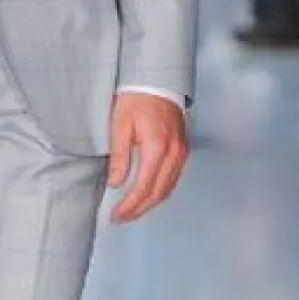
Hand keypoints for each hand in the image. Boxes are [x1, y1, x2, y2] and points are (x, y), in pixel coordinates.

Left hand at [106, 92, 188, 223]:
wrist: (157, 81)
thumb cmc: (135, 99)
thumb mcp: (119, 125)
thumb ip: (119, 156)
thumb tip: (115, 183)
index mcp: (157, 147)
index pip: (143, 187)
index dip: (130, 206)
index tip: (116, 215)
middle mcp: (174, 153)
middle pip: (158, 193)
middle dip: (138, 210)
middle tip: (120, 218)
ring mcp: (181, 152)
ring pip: (168, 189)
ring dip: (149, 204)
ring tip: (131, 212)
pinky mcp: (183, 150)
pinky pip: (173, 179)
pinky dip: (159, 192)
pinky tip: (147, 195)